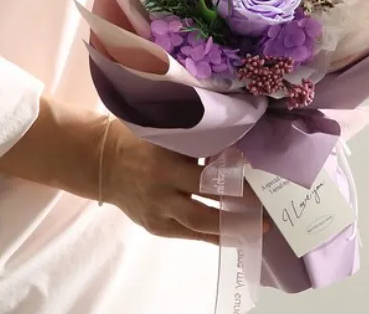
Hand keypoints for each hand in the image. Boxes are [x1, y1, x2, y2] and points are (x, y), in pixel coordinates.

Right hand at [104, 120, 267, 244]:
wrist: (104, 162)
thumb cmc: (138, 140)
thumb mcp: (165, 135)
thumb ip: (194, 143)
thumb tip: (230, 148)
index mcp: (165, 167)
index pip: (206, 179)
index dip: (232, 181)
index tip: (254, 174)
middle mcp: (161, 195)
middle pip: (205, 211)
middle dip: (236, 213)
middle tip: (264, 213)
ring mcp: (157, 214)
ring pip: (198, 228)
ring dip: (228, 230)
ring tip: (255, 229)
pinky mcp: (155, 227)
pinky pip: (188, 234)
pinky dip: (211, 235)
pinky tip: (232, 235)